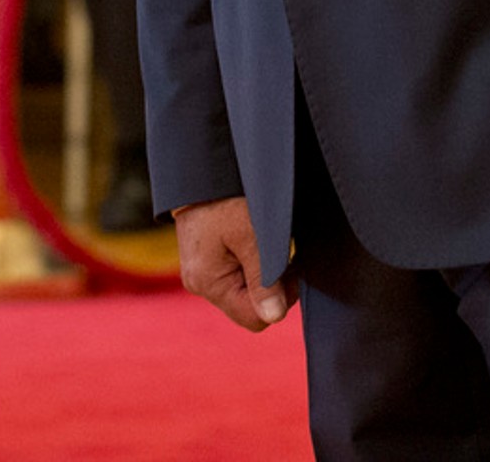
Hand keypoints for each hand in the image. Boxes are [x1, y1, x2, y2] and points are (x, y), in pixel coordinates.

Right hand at [173, 195, 295, 331]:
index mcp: (208, 283)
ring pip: (244, 291)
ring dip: (261, 272)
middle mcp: (200, 284)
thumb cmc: (225, 198)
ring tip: (264, 241)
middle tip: (278, 250)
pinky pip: (235, 276)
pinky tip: (252, 242)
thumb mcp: (252, 236)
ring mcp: (200, 274)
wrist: (202, 170)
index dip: (279, 299)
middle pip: (248, 306)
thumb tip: (274, 318)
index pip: (254, 318)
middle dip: (270, 284)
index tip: (289, 268)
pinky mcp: (204, 262)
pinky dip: (250, 264)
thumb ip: (263, 279)